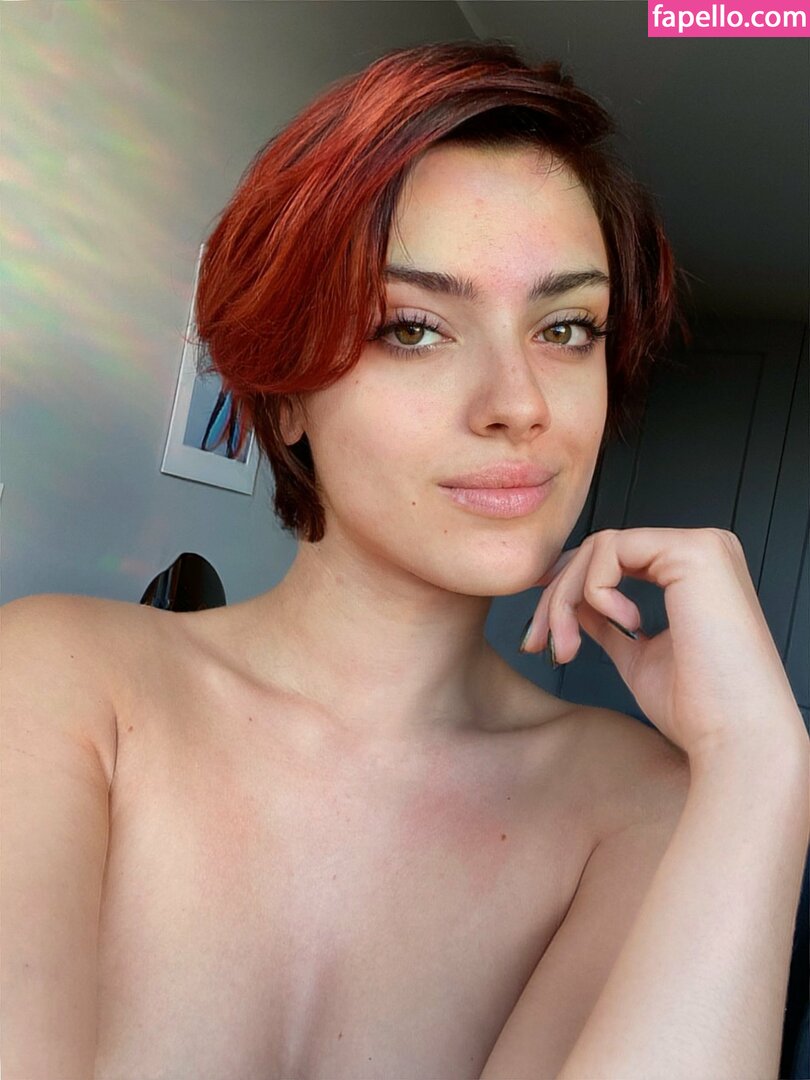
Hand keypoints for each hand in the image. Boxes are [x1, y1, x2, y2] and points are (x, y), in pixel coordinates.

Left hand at [521, 527, 805, 761]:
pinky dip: (597, 591)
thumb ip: (607, 621)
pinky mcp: (695, 551)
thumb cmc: (698, 708)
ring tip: (570, 647)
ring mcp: (703, 546)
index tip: (538, 632)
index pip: (612, 559)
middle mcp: (703, 549)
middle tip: (538, 643)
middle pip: (600, 550)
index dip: (565, 589)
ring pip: (599, 547)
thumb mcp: (637, 654)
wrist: (734, 736)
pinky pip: (611, 550)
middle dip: (555, 598)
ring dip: (566, 599)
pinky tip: (626, 626)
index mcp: (696, 571)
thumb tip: (573, 603)